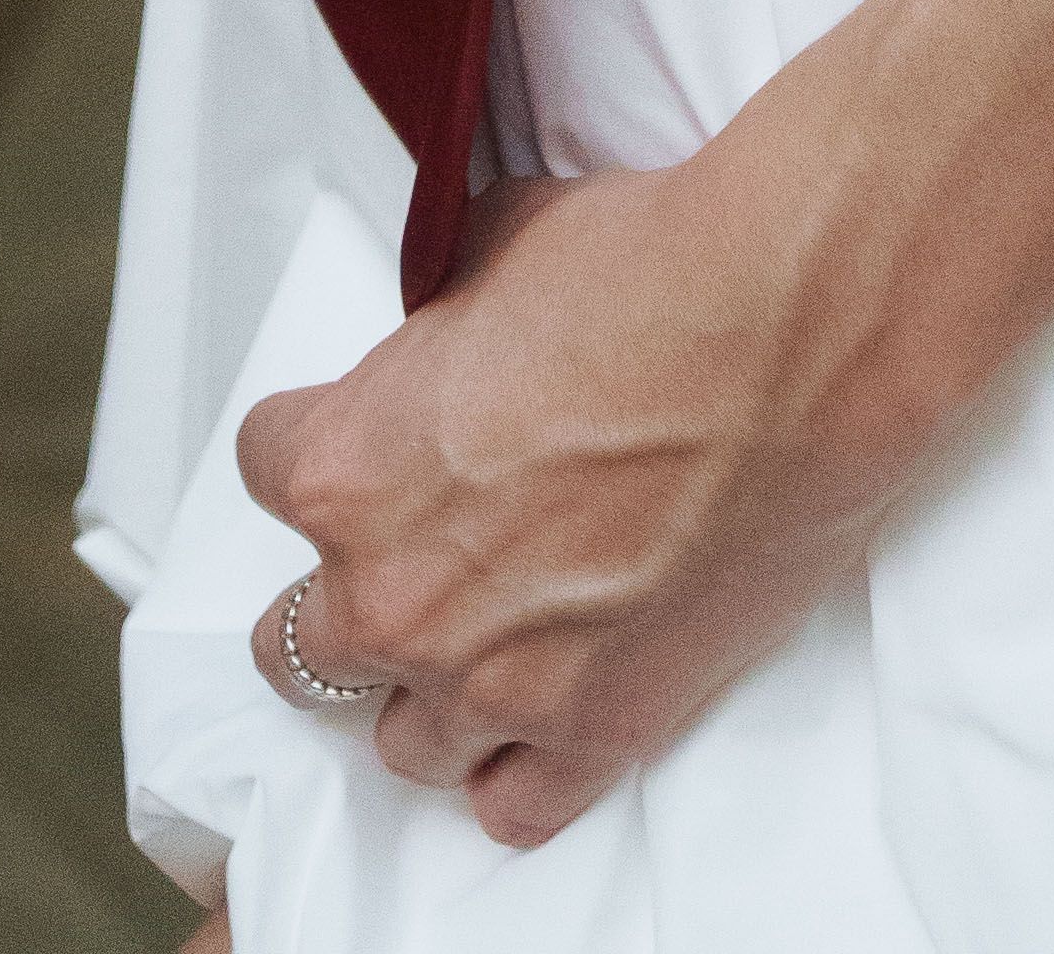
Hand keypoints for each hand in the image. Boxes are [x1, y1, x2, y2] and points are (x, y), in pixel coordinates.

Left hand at [236, 139, 921, 850]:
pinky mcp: (593, 730)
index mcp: (347, 469)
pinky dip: (515, 767)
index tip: (365, 436)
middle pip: (298, 642)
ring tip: (482, 632)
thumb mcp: (498, 248)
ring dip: (427, 687)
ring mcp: (490, 682)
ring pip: (399, 742)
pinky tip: (535, 715)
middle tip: (412, 548)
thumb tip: (457, 324)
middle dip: (347, 593)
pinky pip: (510, 806)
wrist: (789, 330)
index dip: (318, 440)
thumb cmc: (653, 274)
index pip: (265, 469)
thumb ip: (442, 321)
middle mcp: (396, 595)